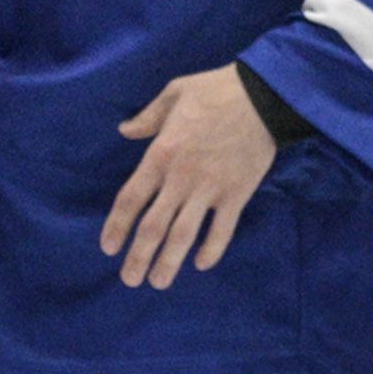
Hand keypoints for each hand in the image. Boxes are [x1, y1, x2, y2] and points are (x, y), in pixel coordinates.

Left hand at [101, 65, 276, 289]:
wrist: (263, 94)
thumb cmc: (216, 90)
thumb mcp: (174, 92)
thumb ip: (147, 117)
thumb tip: (124, 131)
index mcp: (161, 153)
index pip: (131, 199)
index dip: (116, 226)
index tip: (108, 248)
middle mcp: (181, 177)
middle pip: (154, 227)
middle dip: (138, 257)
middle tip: (129, 279)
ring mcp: (210, 189)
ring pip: (183, 235)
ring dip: (169, 263)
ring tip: (158, 283)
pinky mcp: (237, 194)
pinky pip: (222, 230)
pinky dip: (211, 250)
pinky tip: (200, 264)